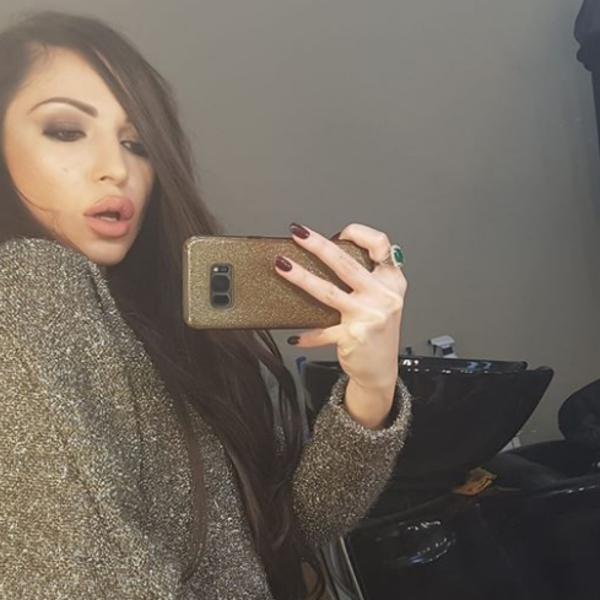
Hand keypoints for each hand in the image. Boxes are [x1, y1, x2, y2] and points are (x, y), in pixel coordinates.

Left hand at [274, 222, 406, 403]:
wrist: (381, 370)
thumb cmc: (378, 332)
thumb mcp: (383, 300)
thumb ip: (367, 278)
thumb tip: (330, 254)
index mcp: (392, 281)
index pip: (380, 245)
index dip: (359, 233)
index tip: (339, 232)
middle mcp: (383, 296)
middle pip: (346, 263)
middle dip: (318, 244)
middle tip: (298, 234)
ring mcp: (368, 315)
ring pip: (328, 290)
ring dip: (301, 276)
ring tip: (282, 266)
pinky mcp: (353, 336)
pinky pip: (322, 331)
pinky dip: (307, 335)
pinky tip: (295, 337)